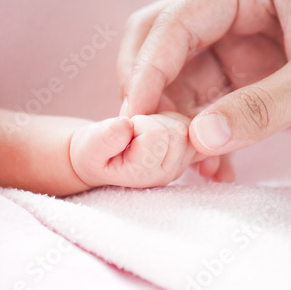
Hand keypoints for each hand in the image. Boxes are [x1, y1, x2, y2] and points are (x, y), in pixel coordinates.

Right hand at [70, 113, 205, 187]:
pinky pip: (201, 128)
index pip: (159, 135)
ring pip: (190, 124)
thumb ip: (105, 138)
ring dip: (168, 117)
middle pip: (180, 131)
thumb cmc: (93, 152)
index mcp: (147, 173)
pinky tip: (167, 123)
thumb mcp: (89, 146)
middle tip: (135, 128)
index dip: (139, 122)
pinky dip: (188, 121)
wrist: (100, 157)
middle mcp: (171, 171)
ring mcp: (184, 161)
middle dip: (156, 119)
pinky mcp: (192, 149)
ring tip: (146, 127)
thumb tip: (125, 125)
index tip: (125, 129)